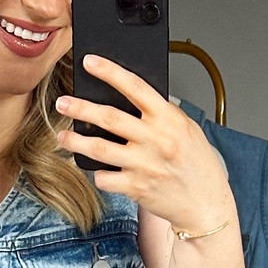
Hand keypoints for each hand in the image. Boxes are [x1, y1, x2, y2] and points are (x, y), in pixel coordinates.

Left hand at [54, 55, 235, 236]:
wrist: (205, 204)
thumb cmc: (198, 165)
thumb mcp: (188, 130)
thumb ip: (163, 114)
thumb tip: (135, 98)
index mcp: (169, 119)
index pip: (135, 87)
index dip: (109, 71)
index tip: (90, 62)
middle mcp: (155, 140)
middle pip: (109, 117)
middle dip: (81, 108)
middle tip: (62, 102)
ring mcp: (144, 165)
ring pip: (100, 148)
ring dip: (77, 140)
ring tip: (62, 135)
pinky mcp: (136, 188)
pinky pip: (105, 178)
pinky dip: (97, 174)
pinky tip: (95, 170)